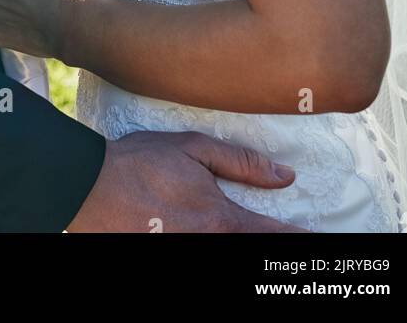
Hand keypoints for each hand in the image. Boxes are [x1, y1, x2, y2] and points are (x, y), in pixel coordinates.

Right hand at [67, 131, 306, 232]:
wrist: (90, 188)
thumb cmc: (141, 162)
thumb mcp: (193, 148)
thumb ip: (242, 163)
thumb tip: (284, 175)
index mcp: (220, 218)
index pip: (272, 234)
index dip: (298, 238)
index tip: (316, 238)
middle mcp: (208, 244)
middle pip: (252, 252)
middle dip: (272, 251)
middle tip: (290, 243)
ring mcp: (186, 254)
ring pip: (227, 253)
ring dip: (242, 246)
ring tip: (252, 242)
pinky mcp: (165, 258)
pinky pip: (199, 254)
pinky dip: (212, 242)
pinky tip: (207, 231)